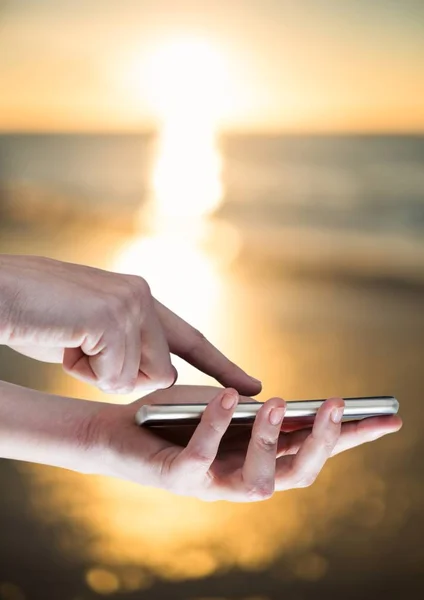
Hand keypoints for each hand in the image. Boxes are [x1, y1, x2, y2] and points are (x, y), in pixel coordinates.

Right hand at [0, 255, 260, 394]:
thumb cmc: (35, 316)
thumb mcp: (89, 336)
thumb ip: (126, 349)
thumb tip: (154, 375)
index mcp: (139, 299)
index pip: (189, 338)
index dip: (221, 365)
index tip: (252, 385)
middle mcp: (143, 296)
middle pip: (164, 374)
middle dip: (122, 378)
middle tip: (80, 349)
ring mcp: (133, 303)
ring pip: (144, 378)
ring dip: (102, 374)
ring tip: (70, 342)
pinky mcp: (117, 315)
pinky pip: (118, 377)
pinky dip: (86, 372)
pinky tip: (65, 341)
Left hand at [92, 386, 401, 501]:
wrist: (119, 429)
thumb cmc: (176, 417)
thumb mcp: (225, 409)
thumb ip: (255, 412)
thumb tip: (288, 404)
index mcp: (260, 457)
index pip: (315, 451)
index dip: (352, 438)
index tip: (387, 418)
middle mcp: (243, 477)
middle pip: (298, 473)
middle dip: (322, 443)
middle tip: (336, 407)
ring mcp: (213, 484)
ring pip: (259, 479)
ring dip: (272, 441)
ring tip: (276, 404)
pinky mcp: (179, 478)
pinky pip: (203, 454)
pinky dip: (216, 424)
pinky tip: (226, 396)